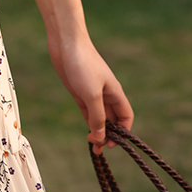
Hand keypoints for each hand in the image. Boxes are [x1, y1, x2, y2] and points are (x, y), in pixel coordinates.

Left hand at [47, 33, 133, 155]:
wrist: (66, 42)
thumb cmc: (82, 65)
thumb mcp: (92, 95)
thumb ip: (97, 117)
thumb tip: (101, 137)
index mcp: (115, 93)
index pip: (126, 117)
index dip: (123, 132)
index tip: (111, 143)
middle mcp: (105, 94)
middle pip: (113, 119)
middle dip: (108, 134)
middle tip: (97, 149)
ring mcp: (91, 92)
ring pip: (99, 117)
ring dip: (98, 131)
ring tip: (92, 147)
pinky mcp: (78, 90)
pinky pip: (87, 111)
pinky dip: (88, 122)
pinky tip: (86, 132)